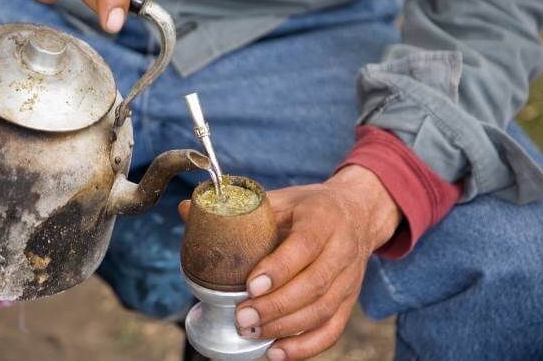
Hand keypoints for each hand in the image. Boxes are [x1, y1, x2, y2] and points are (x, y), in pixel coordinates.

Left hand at [178, 166, 400, 359]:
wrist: (357, 213)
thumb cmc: (309, 208)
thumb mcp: (280, 198)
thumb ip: (238, 208)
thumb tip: (184, 210)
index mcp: (323, 219)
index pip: (305, 246)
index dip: (278, 269)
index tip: (249, 285)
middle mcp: (342, 249)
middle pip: (314, 285)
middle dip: (276, 306)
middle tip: (242, 317)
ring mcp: (349, 279)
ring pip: (322, 311)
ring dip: (286, 328)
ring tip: (251, 333)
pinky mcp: (349, 301)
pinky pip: (331, 330)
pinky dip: (305, 347)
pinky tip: (276, 352)